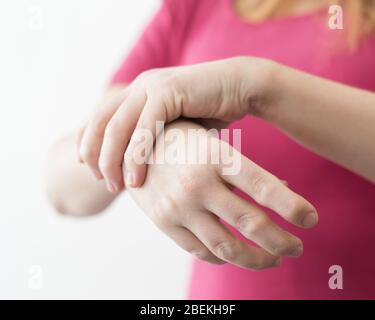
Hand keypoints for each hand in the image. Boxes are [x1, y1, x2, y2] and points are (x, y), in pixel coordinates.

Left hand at [78, 57, 271, 191]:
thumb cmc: (210, 113)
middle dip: (94, 155)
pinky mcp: (168, 92)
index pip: (99, 118)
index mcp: (136, 92)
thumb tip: (139, 168)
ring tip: (116, 186)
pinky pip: (143, 127)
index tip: (92, 171)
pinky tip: (136, 179)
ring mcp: (151, 87)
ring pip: (117, 126)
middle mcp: (138, 86)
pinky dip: (136, 156)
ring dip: (112, 160)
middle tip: (101, 181)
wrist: (241, 87)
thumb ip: (154, 141)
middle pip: (99, 122)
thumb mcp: (175, 129)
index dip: (88, 144)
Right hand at [127, 121, 317, 269]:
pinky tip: (236, 254)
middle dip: (281, 241)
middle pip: (250, 223)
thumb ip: (242, 170)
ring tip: (273, 259)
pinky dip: (223, 257)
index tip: (311, 220)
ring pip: (226, 246)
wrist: (129, 146)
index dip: (292, 207)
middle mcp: (197, 184)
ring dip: (256, 258)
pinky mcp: (164, 223)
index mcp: (214, 156)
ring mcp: (178, 207)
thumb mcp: (211, 143)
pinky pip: (200, 250)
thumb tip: (283, 187)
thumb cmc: (180, 140)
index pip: (263, 186)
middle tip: (297, 247)